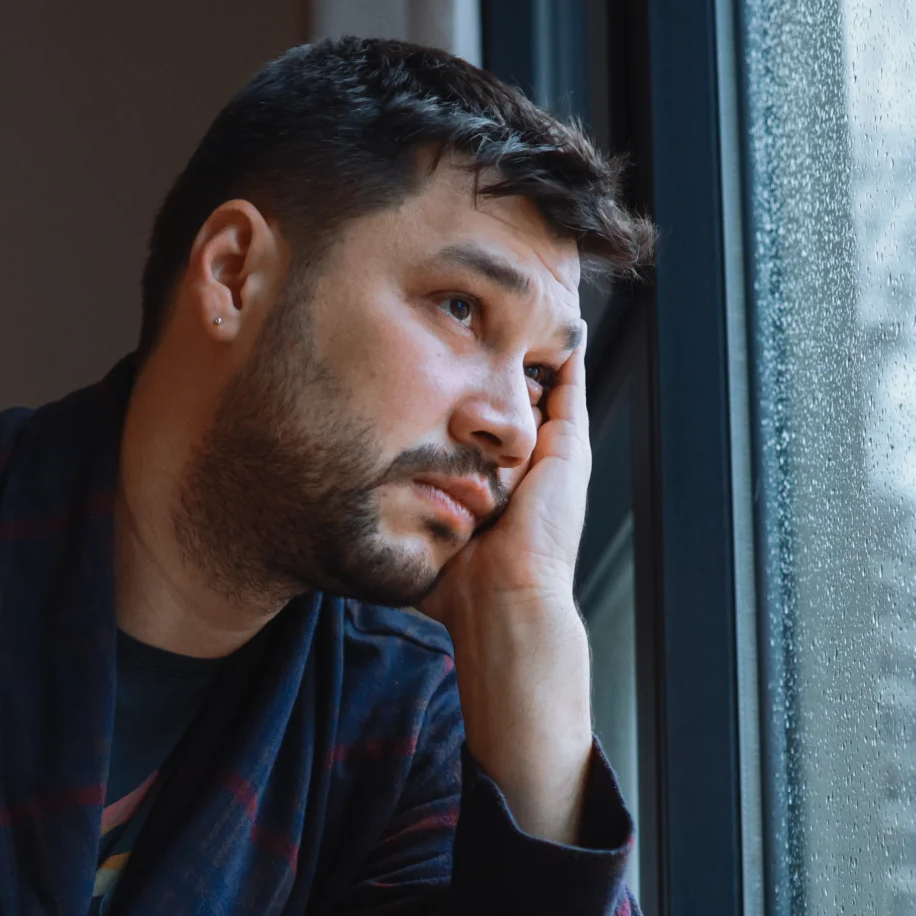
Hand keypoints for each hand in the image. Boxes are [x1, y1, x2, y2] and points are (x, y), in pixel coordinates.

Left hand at [420, 336, 597, 843]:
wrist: (505, 607)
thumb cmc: (458, 592)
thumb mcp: (419, 543)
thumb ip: (395, 525)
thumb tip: (346, 520)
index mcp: (498, 488)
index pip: (484, 429)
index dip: (466, 399)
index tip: (434, 364)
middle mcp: (528, 468)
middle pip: (513, 401)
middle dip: (496, 365)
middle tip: (473, 323)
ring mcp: (553, 456)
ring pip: (541, 387)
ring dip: (526, 351)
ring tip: (512, 308)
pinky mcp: (569, 448)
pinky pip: (570, 386)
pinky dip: (563, 353)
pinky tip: (554, 320)